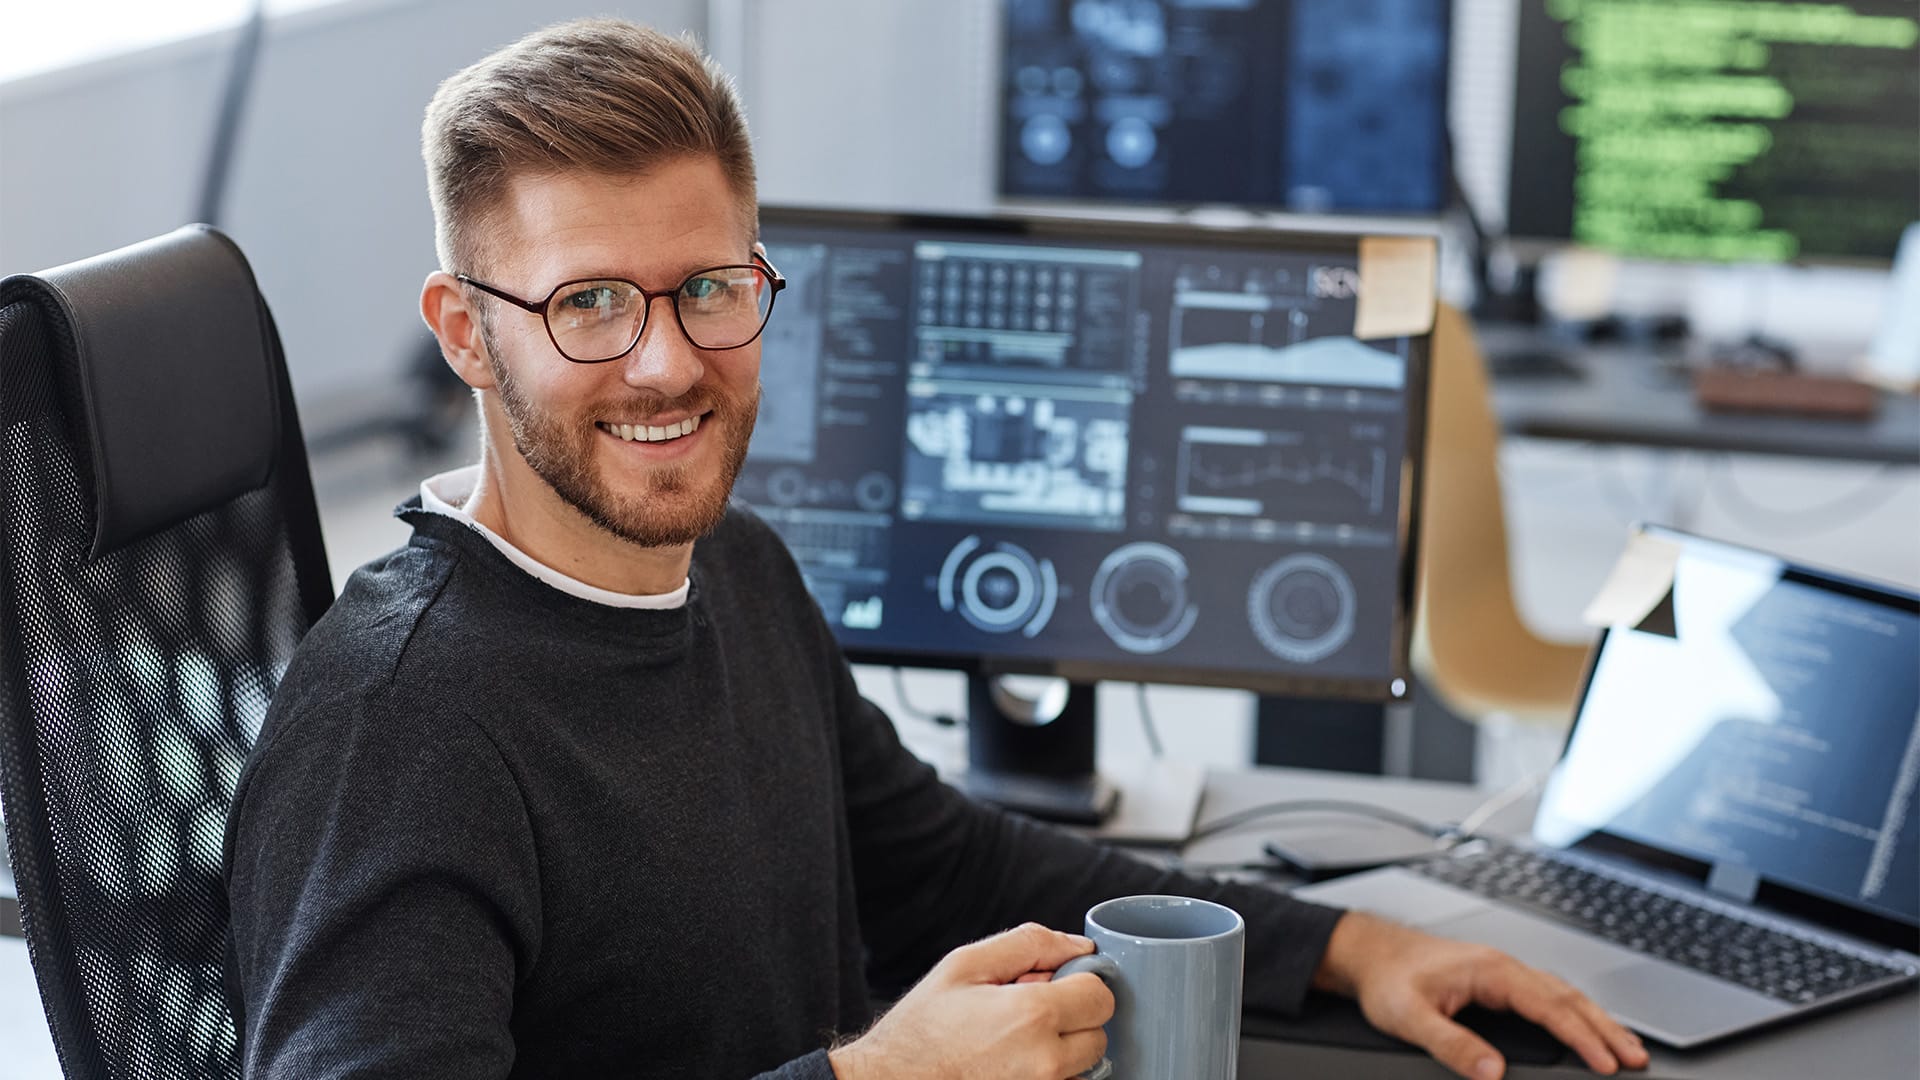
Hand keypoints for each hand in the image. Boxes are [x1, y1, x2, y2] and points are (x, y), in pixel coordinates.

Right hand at [829, 923, 1114, 1079]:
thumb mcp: (966, 964)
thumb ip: (1030, 944)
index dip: (1077, 983)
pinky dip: (1045, 1072)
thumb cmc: (922, 1027)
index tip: (1049, 986)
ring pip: (1082, 1066)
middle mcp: (1047, 1063)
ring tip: (1012, 1042)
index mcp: (1033, 1016)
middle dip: (1072, 1019)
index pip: (1101, 995)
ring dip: (1060, 1050)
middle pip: (1099, 1034)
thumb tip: (1081, 948)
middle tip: (1026, 1014)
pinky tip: (1009, 1063)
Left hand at [1315, 913, 1650, 1078]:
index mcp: (1489, 970)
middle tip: (1637, 1058)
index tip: (1607, 1062)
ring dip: (1596, 1019)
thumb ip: (1451, 1044)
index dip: (1580, 1036)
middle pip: (1567, 997)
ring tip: (1627, 1046)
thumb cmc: (1387, 979)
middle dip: (1605, 1028)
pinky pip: (1547, 995)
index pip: (1548, 1006)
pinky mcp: (1496, 979)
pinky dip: (1574, 1012)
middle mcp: (1502, 966)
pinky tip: (1585, 1025)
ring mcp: (1502, 971)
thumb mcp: (1409, 1017)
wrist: (1368, 952)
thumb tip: (1491, 1073)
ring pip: (1561, 994)